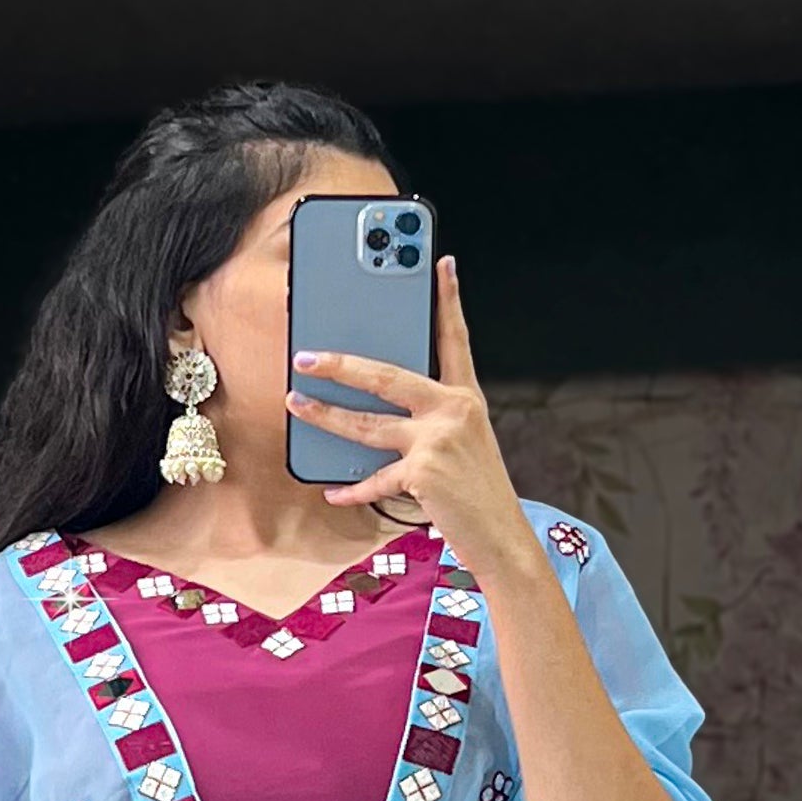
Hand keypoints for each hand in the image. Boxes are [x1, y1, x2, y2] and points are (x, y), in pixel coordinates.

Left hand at [286, 258, 530, 575]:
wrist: (502, 537)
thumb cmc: (478, 493)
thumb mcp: (464, 445)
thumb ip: (430, 422)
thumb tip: (377, 415)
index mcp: (466, 397)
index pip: (455, 339)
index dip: (448, 300)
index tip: (441, 264)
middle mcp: (453, 410)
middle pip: (386, 376)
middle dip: (341, 365)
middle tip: (306, 357)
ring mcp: (437, 439)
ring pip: (367, 424)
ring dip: (327, 416)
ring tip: (299, 405)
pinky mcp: (423, 472)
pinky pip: (375, 479)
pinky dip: (351, 489)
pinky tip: (332, 490)